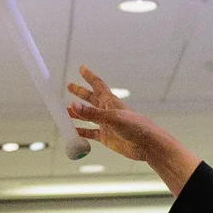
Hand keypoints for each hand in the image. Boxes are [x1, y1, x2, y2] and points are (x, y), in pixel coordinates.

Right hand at [66, 66, 201, 193]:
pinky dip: (80, 132)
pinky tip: (72, 132)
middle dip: (80, 93)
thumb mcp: (112, 118)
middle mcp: (107, 111)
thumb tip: (72, 106)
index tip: (81, 67)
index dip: (89, 76)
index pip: (98, 85)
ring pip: (88, 116)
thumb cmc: (135, 127)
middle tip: (69, 86)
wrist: (147, 144)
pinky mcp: (105, 137)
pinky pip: (89, 133)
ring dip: (77, 113)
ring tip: (65, 111)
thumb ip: (92, 113)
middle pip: (90, 99)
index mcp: (110, 101)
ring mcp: (106, 124)